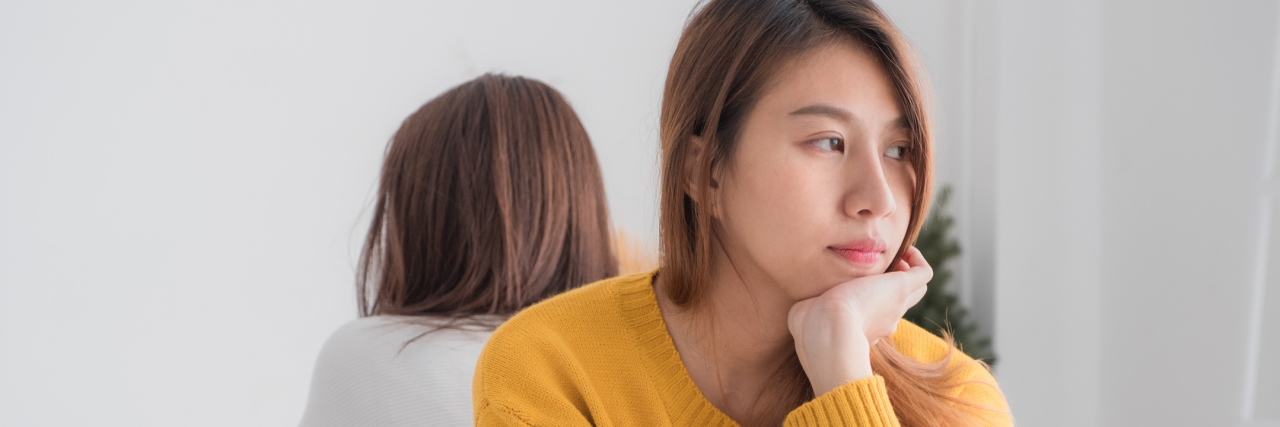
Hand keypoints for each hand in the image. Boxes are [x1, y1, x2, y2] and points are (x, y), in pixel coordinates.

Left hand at [786, 246, 931, 395]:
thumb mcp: (807, 316)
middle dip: (893, 283)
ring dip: (908, 270)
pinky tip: (903, 249)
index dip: (873, 298)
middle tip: (881, 266)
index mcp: (863, 328)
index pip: (877, 314)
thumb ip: (809, 308)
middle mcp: (884, 319)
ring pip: (916, 288)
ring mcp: (895, 304)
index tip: (858, 283)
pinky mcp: (901, 287)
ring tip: (896, 255)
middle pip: (902, 302)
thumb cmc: (811, 327)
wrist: (826, 331)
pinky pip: (923, 273)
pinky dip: (917, 259)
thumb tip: (806, 304)